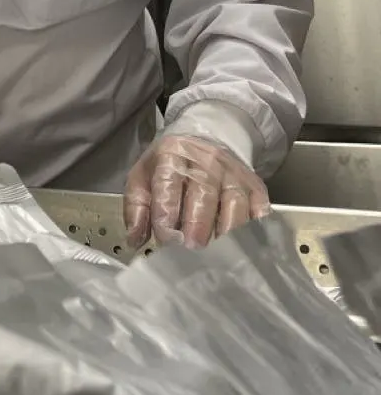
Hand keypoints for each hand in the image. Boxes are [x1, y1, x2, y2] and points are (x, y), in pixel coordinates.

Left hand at [123, 134, 270, 249]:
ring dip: (226, 232)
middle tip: (192, 249)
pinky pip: (259, 209)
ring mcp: (234, 174)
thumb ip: (137, 207)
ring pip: (234, 203)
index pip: (168, 184)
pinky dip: (255, 229)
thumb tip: (135, 239)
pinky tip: (249, 247)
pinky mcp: (255, 186)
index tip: (165, 238)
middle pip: (204, 194)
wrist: (207, 139)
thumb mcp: (144, 176)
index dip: (166, 212)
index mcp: (172, 156)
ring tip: (218, 255)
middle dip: (197, 225)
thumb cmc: (171, 166)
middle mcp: (206, 162)